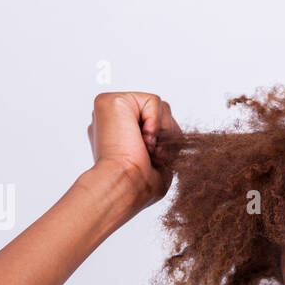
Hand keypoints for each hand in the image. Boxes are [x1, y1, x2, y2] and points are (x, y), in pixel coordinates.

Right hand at [86, 91, 183, 215]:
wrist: (125, 184)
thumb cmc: (138, 183)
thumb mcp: (159, 160)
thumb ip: (163, 141)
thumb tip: (172, 133)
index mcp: (120, 135)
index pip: (156, 126)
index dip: (164, 143)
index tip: (155, 161)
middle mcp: (114, 121)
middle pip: (159, 115)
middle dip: (166, 136)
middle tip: (155, 156)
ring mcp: (111, 110)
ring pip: (160, 107)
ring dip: (163, 132)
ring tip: (148, 150)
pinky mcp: (112, 100)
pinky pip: (153, 101)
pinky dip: (156, 122)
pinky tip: (144, 138)